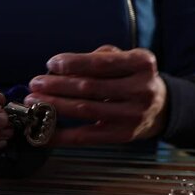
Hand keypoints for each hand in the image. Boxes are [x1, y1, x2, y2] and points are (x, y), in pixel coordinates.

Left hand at [26, 46, 167, 146]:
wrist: (160, 108)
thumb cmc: (133, 79)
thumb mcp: (126, 60)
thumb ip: (98, 58)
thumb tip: (59, 68)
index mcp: (142, 64)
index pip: (102, 63)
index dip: (74, 63)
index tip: (51, 63)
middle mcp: (141, 90)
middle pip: (90, 87)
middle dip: (57, 85)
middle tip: (35, 83)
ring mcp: (132, 115)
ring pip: (84, 110)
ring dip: (54, 106)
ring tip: (34, 101)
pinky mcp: (122, 136)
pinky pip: (84, 136)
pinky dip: (60, 135)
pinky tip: (41, 130)